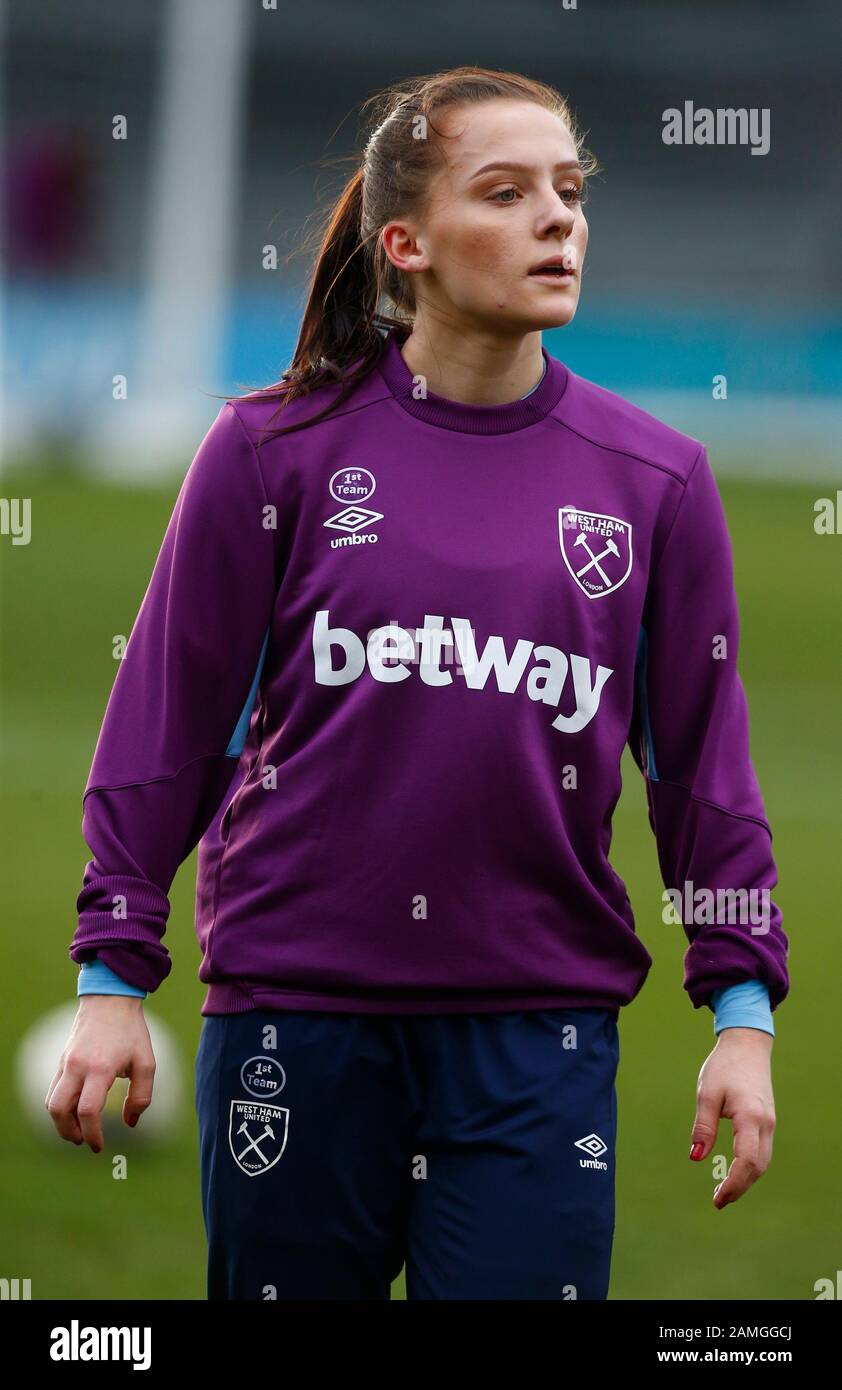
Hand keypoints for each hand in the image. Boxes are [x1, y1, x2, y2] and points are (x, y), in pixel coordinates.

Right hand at [45, 996, 155, 1152]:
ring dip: (60, 1122)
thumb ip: (142, 1096)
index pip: (88, 1110)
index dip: (92, 1134)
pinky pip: (53, 1090)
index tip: (98, 1147)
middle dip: (68, 1133)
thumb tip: (130, 1123)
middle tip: (83, 1141)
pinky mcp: (62, 1060)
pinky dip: (59, 1106)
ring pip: (51, 1102)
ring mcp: (66, 1063)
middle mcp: (78, 1067)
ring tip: (78, 1130)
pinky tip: (75, 1110)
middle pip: (59, 1110)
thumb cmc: (131, 1032)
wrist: (110, 1000)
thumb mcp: (146, 1062)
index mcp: (100, 1068)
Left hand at [688, 1027, 774, 1207]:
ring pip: (763, 1161)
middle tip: (718, 1201)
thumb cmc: (724, 1066)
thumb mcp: (706, 1094)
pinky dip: (751, 1166)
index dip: (734, 1184)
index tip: (718, 1199)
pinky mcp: (768, 1120)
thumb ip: (703, 1127)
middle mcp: (765, 1123)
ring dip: (746, 1179)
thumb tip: (696, 1157)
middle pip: (758, 1167)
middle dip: (740, 1188)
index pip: (747, 1162)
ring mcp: (770, 1122)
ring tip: (724, 1190)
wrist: (747, 1044)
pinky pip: (762, 1150)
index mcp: (750, 1117)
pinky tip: (735, 1170)